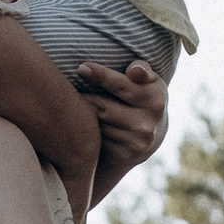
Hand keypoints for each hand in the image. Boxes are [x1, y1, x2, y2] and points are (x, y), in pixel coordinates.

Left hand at [77, 58, 167, 198]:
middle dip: (85, 96)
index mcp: (155, 99)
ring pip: (98, 124)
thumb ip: (142, 69)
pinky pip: (98, 140)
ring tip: (74, 106)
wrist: (151, 137)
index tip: (81, 67)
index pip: (122, 85)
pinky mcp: (125, 156)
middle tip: (68, 87)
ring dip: (84, 116)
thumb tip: (134, 70)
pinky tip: (83, 125)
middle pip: (103, 106)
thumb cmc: (143, 97)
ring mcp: (137, 142)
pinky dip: (89, 132)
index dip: (100, 75)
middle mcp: (148, 123)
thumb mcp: (149, 81)